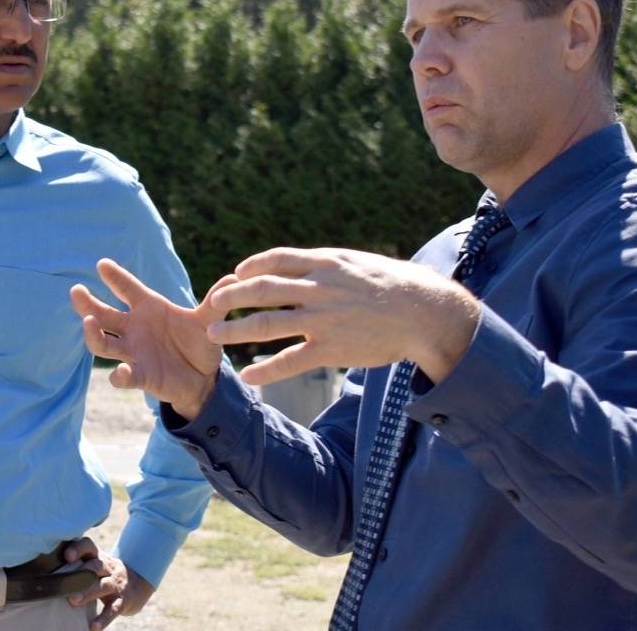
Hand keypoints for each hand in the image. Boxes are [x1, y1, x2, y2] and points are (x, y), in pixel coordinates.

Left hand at [64, 537, 154, 629]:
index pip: (89, 546)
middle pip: (96, 566)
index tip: (67, 555)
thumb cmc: (105, 574)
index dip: (79, 548)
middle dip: (81, 574)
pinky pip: (113, 610)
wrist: (137, 585)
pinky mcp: (123, 601)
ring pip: (103, 586)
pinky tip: (93, 627)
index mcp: (98, 556)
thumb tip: (45, 567)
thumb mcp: (95, 564)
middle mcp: (108, 567)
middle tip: (65, 584)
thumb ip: (77, 564)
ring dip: (88, 593)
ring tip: (73, 601)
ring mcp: (117, 584)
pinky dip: (103, 619)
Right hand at [70, 259, 234, 419]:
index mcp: (149, 308)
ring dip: (93, 334)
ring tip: (88, 324)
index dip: (115, 276)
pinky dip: (121, 375)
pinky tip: (119, 374)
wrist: (204, 378)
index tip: (101, 264)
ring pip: (104, 342)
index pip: (127, 288)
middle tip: (76, 291)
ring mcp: (133, 351)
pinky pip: (126, 375)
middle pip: (103, 314)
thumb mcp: (208, 322)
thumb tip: (233, 280)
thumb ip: (215, 303)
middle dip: (88, 303)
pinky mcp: (140, 375)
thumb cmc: (199, 343)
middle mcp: (134, 328)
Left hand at [207, 247, 479, 384]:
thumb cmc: (391, 286)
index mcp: (324, 263)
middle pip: (262, 290)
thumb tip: (296, 264)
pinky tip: (249, 376)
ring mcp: (323, 320)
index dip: (250, 266)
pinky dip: (266, 369)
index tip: (235, 274)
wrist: (424, 312)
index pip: (275, 260)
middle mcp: (318, 289)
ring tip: (214, 335)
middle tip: (212, 303)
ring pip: (267, 324)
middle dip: (231, 296)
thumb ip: (323, 265)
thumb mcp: (355, 263)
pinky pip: (290, 360)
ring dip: (236, 330)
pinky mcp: (331, 349)